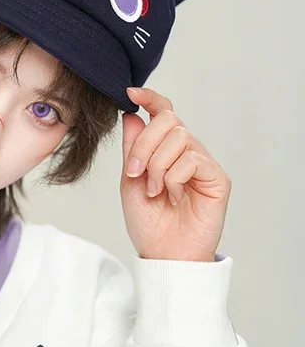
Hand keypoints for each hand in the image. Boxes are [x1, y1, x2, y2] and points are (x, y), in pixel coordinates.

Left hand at [120, 87, 230, 261]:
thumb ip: (132, 147)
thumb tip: (131, 114)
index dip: (150, 98)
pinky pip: (192, 159)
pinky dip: (173, 178)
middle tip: (135, 173)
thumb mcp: (130, 179)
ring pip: (179, 138)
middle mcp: (186, 151)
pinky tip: (173, 196)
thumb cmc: (147, 220)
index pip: (163, 113)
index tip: (131, 93)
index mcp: (164, 148)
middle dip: (144, 144)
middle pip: (168, 120)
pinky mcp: (217, 177)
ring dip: (157, 165)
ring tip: (154, 190)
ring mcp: (203, 163)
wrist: (162, 253)